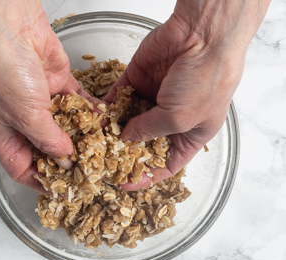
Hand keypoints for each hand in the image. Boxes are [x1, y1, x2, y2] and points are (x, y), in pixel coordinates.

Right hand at [0, 0, 89, 190]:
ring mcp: (39, 102)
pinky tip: (103, 121)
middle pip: (45, 149)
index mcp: (2, 134)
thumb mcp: (25, 116)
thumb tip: (65, 159)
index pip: (21, 168)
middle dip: (66, 159)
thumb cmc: (2, 71)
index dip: (40, 181)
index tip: (62, 190)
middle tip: (89, 170)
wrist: (10, 26)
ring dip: (81, 136)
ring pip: (64, 126)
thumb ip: (48, 140)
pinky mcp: (57, 84)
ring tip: (102, 148)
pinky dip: (89, 112)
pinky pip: (77, 103)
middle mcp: (20, 120)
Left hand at [104, 0, 269, 189]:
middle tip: (102, 163)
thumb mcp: (179, 118)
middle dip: (123, 153)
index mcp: (190, 134)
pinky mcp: (137, 79)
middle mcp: (170, 118)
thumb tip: (125, 138)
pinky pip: (117, 97)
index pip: (166, 164)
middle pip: (142, 143)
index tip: (124, 183)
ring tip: (94, 141)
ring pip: (126, 120)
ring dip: (111, 130)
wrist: (201, 34)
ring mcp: (152, 98)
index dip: (146, 176)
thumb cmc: (206, 78)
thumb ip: (149, 131)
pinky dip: (107, 107)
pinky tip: (95, 117)